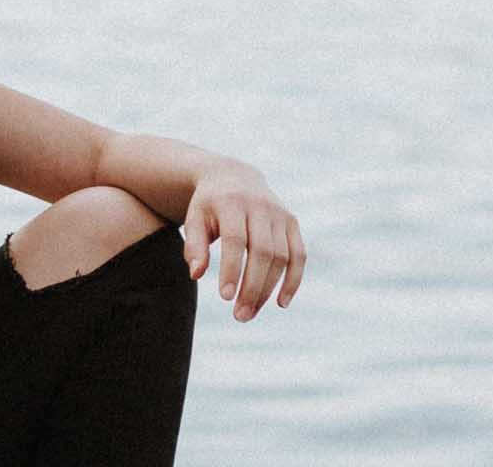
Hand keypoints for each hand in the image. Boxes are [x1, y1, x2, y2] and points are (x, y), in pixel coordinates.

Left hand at [181, 160, 304, 321]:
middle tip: (240, 315)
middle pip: (262, 251)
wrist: (233, 177)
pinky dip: (293, 279)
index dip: (232, 269)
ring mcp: (280, 214)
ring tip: (250, 312)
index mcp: (232, 202)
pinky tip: (281, 302)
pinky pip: (298, 254)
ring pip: (281, 256)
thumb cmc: (209, 205)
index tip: (225, 297)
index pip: (235, 240)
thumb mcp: (194, 219)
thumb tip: (196, 274)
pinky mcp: (292, 222)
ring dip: (269, 289)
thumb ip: (194, 246)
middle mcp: (260, 206)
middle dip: (253, 286)